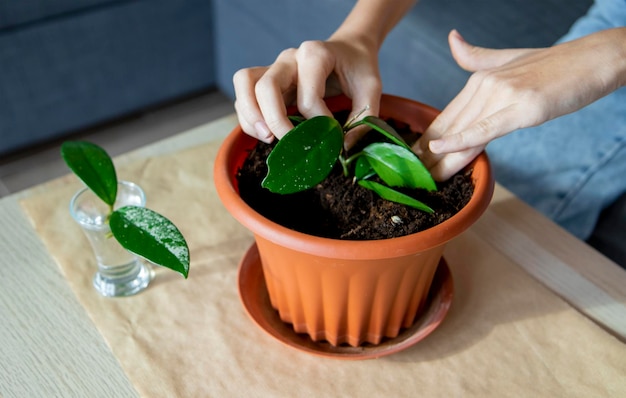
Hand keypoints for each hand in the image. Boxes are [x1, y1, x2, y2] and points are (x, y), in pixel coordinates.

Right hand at [233, 35, 381, 142]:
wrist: (348, 50)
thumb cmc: (358, 67)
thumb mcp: (371, 88)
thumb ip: (364, 117)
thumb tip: (344, 148)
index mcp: (315, 54)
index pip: (308, 96)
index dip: (318, 122)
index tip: (333, 135)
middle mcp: (289, 58)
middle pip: (266, 86)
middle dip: (275, 120)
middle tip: (289, 143)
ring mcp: (274, 67)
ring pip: (245, 84)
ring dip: (251, 115)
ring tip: (268, 138)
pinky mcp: (266, 79)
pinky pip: (244, 95)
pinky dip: (249, 117)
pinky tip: (266, 134)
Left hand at [415, 28, 625, 180]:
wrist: (593, 60)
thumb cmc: (554, 66)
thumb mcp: (509, 60)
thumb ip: (477, 57)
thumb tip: (452, 39)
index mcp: (479, 80)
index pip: (446, 116)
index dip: (426, 140)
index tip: (411, 159)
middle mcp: (485, 86)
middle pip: (448, 127)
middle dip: (427, 155)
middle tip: (408, 175)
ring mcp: (502, 96)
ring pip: (462, 133)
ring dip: (440, 159)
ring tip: (421, 177)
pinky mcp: (521, 108)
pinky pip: (484, 129)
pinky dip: (460, 140)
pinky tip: (440, 150)